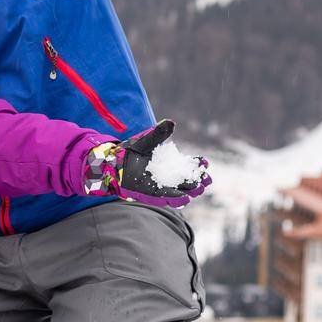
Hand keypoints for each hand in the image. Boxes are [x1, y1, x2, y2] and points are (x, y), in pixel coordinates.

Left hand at [85, 119, 211, 207]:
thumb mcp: (147, 140)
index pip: (189, 164)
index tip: (205, 162)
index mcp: (171, 163)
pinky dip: (176, 199)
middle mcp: (169, 176)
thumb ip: (159, 133)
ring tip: (199, 188)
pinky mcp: (152, 195)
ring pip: (181, 191)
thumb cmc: (132, 151)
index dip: (198, 165)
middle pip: (188, 180)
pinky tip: (185, 199)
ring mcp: (162, 186)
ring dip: (191, 190)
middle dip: (198, 180)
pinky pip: (167, 198)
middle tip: (206, 179)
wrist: (114, 162)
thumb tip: (171, 122)